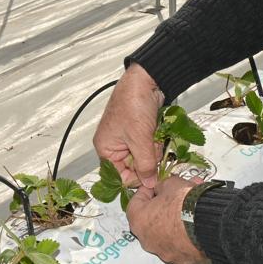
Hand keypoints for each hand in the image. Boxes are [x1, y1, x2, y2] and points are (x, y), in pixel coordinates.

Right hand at [94, 63, 163, 187]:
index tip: (152, 175)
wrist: (146, 81)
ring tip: (154, 135)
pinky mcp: (139, 130)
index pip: (119, 176)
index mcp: (105, 147)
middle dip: (147, 159)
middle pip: (133, 166)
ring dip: (153, 149)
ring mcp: (127, 137)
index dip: (136, 178)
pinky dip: (155, 141)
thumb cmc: (134, 106)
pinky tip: (157, 131)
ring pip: (143, 156)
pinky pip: (148, 145)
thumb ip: (145, 165)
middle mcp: (113, 144)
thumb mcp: (140, 140)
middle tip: (152, 146)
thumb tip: (149, 183)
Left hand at [126, 176, 206, 263]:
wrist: (209, 223)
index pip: (135, 202)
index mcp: (138, 220)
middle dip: (161, 208)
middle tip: (173, 198)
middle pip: (150, 220)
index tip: (156, 186)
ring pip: (165, 234)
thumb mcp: (171, 183)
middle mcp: (147, 240)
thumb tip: (162, 188)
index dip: (147, 191)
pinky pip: (179, 245)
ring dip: (173, 223)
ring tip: (189, 210)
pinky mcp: (181, 259)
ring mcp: (164, 252)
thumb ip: (161, 186)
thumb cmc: (184, 203)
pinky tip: (195, 224)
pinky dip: (184, 236)